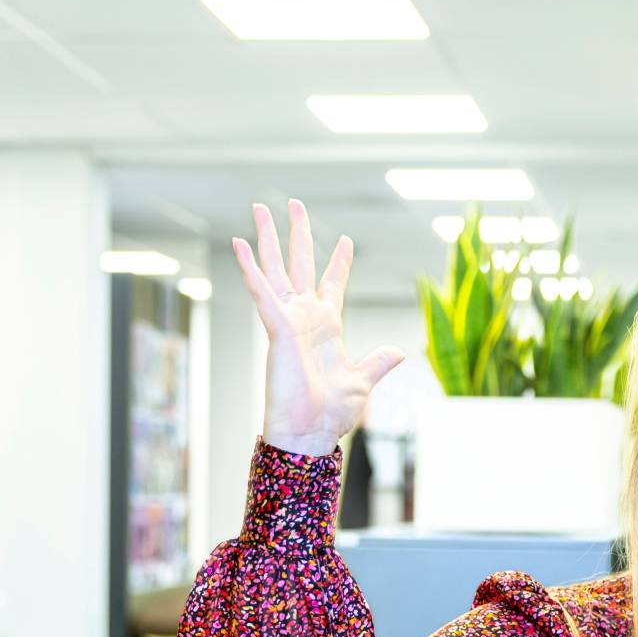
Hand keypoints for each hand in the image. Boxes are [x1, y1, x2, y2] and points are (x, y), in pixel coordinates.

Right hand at [232, 198, 404, 457]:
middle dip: (297, 234)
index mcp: (327, 326)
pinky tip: (240, 243)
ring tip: (260, 207)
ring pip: (276, 270)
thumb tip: (398, 352)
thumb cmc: (331, 413)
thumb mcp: (362, 382)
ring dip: (267, 239)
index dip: (338, 262)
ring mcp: (289, 320)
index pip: (332, 284)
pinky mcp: (277, 329)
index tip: (345, 240)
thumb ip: (378, 363)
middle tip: (293, 203)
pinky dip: (250, 268)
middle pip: (300, 265)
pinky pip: (262, 292)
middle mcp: (305, 317)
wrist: (311, 433)